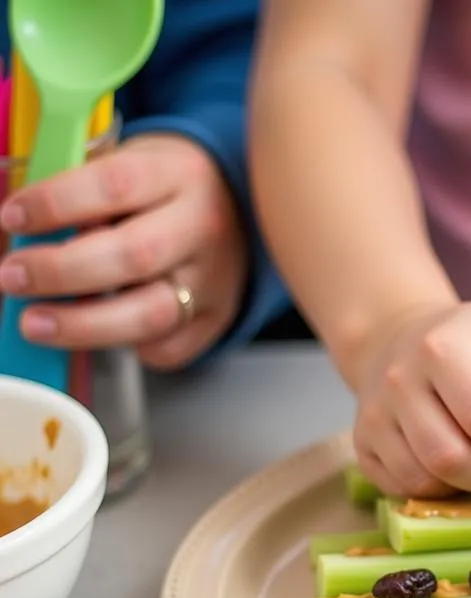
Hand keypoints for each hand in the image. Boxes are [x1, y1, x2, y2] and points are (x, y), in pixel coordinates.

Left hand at [0, 133, 247, 370]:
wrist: (235, 211)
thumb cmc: (162, 188)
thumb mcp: (126, 163)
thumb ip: (79, 192)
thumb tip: (16, 230)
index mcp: (177, 174)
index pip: (114, 185)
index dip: (56, 204)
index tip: (12, 217)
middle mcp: (202, 228)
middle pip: (133, 256)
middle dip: (61, 271)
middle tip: (12, 278)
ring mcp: (213, 280)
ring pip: (150, 313)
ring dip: (83, 324)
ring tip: (35, 323)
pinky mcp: (216, 319)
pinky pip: (167, 346)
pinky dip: (126, 346)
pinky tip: (99, 330)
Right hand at [350, 300, 470, 497]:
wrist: (403, 336)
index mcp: (445, 347)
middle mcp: (399, 380)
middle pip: (454, 460)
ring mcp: (373, 415)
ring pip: (427, 482)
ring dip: (469, 485)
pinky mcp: (362, 445)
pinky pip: (405, 491)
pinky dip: (440, 490)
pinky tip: (452, 460)